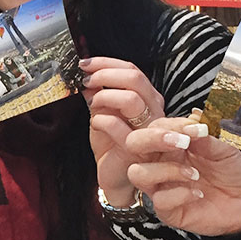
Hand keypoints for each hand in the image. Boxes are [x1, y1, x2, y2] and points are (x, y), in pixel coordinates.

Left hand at [81, 56, 164, 205]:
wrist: (115, 176)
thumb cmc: (111, 144)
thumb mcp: (103, 112)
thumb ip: (98, 94)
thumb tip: (86, 75)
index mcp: (148, 99)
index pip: (133, 70)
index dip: (107, 63)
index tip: (86, 64)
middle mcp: (154, 111)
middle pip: (136, 79)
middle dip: (106, 74)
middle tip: (87, 79)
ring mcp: (147, 129)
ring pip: (131, 99)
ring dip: (105, 95)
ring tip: (92, 102)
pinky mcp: (135, 147)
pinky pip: (116, 124)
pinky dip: (100, 119)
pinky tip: (94, 122)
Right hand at [123, 110, 240, 234]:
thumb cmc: (229, 171)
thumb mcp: (224, 149)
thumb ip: (207, 136)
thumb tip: (194, 118)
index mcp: (170, 143)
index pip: (156, 126)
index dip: (173, 125)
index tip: (196, 128)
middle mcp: (159, 162)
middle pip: (133, 144)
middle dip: (153, 139)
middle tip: (181, 142)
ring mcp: (160, 186)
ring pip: (137, 173)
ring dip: (167, 170)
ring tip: (194, 174)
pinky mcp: (166, 210)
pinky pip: (159, 201)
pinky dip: (180, 194)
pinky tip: (198, 194)